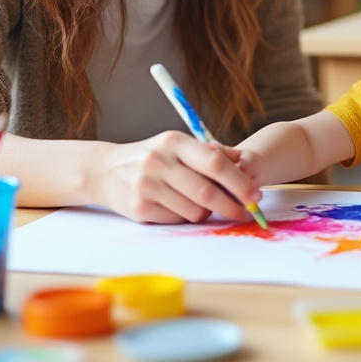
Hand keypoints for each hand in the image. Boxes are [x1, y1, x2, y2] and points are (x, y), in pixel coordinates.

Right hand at [89, 131, 261, 223]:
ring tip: (205, 206)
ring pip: (194, 210)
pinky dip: (186, 217)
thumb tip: (245, 168)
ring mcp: (146, 185)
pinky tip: (181, 207)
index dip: (239, 182)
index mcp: (173, 141)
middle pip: (206, 191)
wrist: (105, 170)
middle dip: (232, 205)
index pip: (214, 163)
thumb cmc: (153, 157)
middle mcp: (158, 161)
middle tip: (246, 212)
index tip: (255, 195)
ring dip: (207, 213)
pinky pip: (177, 220)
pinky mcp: (139, 208)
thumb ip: (211, 154)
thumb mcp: (178, 146)